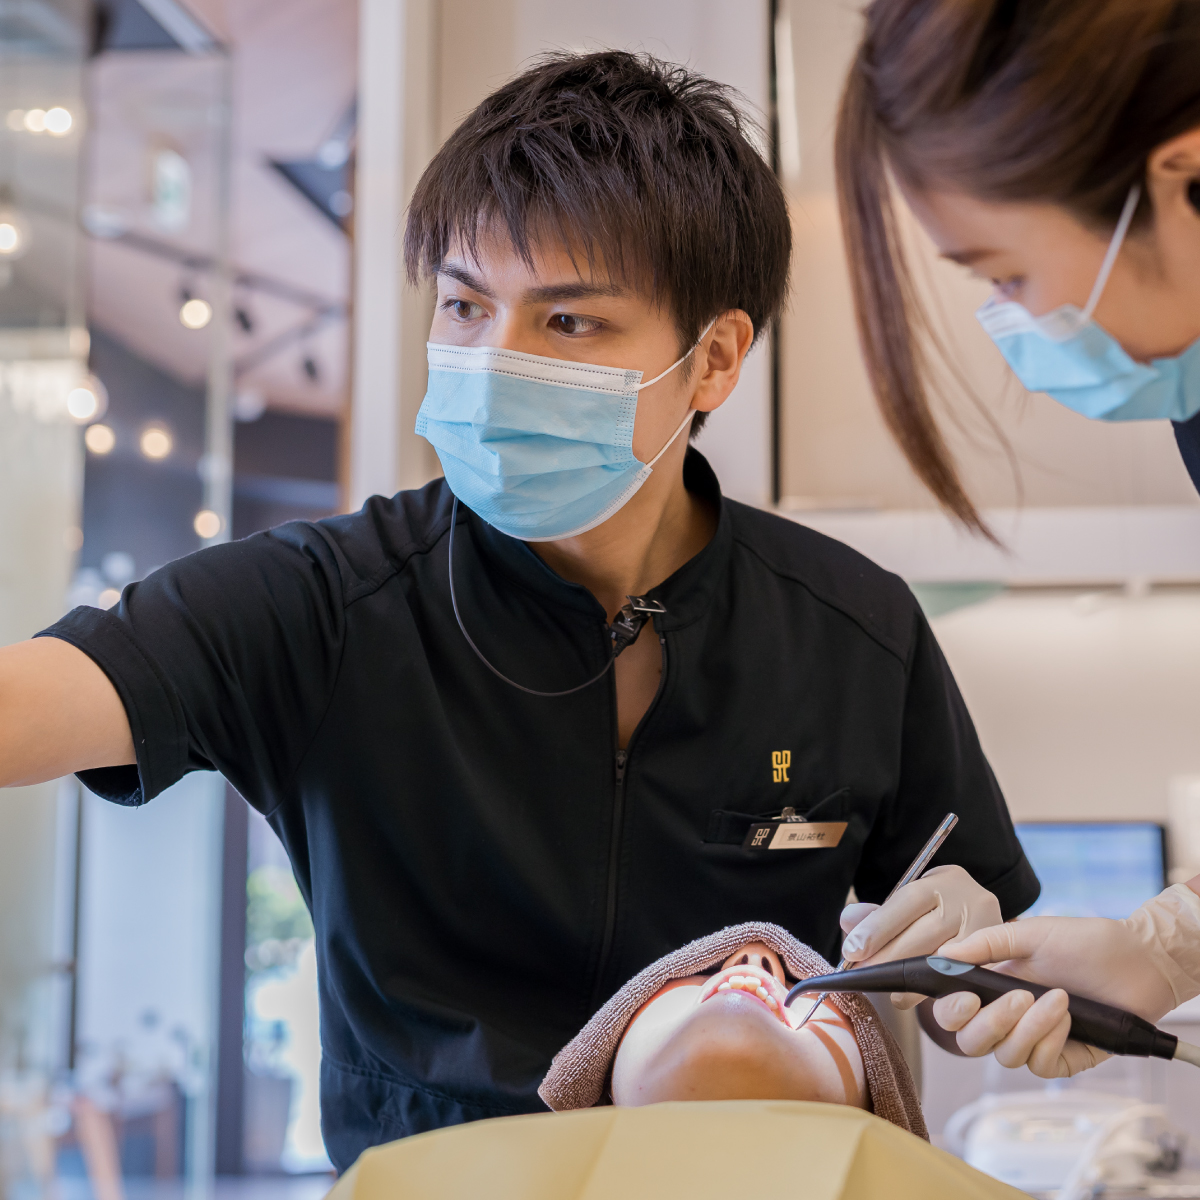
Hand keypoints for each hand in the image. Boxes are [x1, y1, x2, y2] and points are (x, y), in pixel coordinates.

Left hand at [838, 865, 1001, 1007]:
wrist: (979, 911)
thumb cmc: (935, 907)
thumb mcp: (909, 900)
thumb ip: (877, 912)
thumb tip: (849, 921)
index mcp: (943, 881)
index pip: (906, 901)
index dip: (877, 928)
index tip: (852, 951)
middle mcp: (969, 902)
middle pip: (925, 934)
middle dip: (889, 958)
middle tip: (864, 974)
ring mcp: (989, 931)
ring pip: (944, 961)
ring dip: (911, 980)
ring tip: (888, 990)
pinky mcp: (999, 959)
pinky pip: (961, 979)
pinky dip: (934, 990)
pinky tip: (914, 996)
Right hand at [931, 916, 1179, 1077]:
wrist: (1137, 959)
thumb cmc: (1084, 942)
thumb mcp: (1029, 934)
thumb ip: (984, 944)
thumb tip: (942, 955)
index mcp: (991, 986)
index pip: (953, 1012)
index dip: (950, 1012)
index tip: (966, 998)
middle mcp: (1008, 1017)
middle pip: (971, 1042)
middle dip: (991, 1023)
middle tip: (1019, 997)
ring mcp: (1035, 1039)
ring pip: (1006, 1055)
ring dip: (1029, 1029)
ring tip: (1057, 1000)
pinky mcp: (1065, 1057)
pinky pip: (1041, 1066)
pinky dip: (1050, 1043)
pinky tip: (1067, 1018)